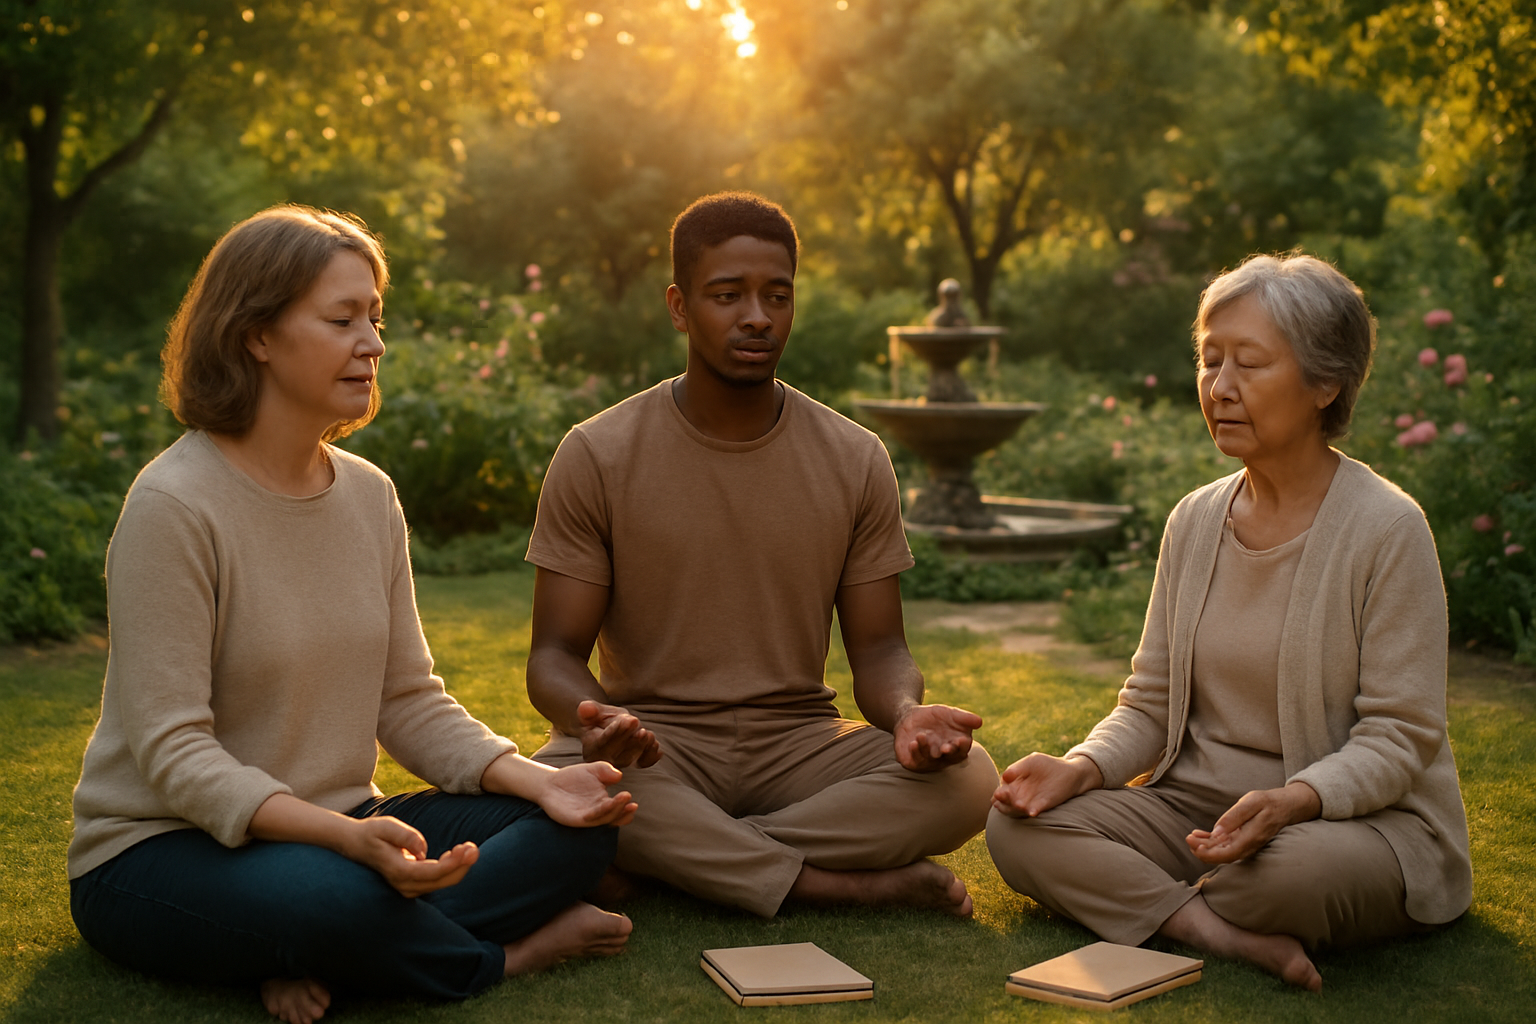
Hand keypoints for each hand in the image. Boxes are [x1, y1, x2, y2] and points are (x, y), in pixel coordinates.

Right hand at [341, 816, 478, 897]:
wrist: (355, 843)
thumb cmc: (371, 832)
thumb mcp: (385, 826)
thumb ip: (405, 836)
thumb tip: (422, 849)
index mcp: (398, 871)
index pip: (432, 873)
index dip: (453, 863)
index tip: (467, 848)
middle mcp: (404, 884)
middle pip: (441, 881)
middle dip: (461, 865)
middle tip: (474, 847)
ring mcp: (408, 887)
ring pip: (441, 882)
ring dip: (458, 867)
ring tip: (470, 847)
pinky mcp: (413, 884)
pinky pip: (437, 879)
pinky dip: (451, 868)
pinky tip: (458, 853)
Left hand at [537, 761, 637, 827]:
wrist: (550, 782)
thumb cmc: (574, 777)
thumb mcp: (593, 769)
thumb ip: (606, 770)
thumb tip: (618, 776)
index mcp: (604, 803)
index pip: (619, 810)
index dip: (627, 809)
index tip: (634, 802)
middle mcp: (597, 813)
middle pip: (613, 816)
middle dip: (622, 810)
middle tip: (628, 799)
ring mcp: (585, 817)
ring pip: (602, 819)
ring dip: (613, 811)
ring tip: (620, 799)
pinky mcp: (573, 819)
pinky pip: (588, 819)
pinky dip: (597, 813)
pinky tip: (604, 803)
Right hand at [577, 700, 661, 768]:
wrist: (606, 726)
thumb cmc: (598, 718)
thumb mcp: (592, 711)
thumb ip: (589, 710)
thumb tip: (586, 708)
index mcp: (592, 747)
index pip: (604, 741)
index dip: (616, 730)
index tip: (626, 720)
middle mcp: (605, 759)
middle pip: (619, 751)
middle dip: (629, 738)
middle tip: (638, 725)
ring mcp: (621, 762)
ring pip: (632, 757)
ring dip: (641, 746)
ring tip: (647, 734)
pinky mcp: (635, 762)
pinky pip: (644, 763)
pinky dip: (651, 756)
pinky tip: (656, 746)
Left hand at [892, 703, 980, 771]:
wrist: (911, 716)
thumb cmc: (935, 718)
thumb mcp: (951, 714)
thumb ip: (965, 718)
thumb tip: (979, 722)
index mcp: (955, 747)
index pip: (962, 751)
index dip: (963, 747)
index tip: (963, 739)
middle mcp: (942, 757)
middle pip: (948, 758)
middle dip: (947, 752)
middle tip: (945, 747)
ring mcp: (927, 760)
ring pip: (929, 759)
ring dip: (926, 749)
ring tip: (921, 735)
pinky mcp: (912, 761)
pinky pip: (914, 761)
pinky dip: (914, 753)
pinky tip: (913, 744)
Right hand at [991, 752, 1102, 817]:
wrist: (1069, 772)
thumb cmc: (1047, 765)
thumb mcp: (1032, 762)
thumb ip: (1018, 768)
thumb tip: (1004, 777)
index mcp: (1013, 783)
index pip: (1001, 792)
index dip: (999, 794)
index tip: (1000, 794)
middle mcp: (1019, 794)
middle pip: (1006, 803)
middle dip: (1005, 803)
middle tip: (1007, 799)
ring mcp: (1030, 801)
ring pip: (1018, 809)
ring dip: (1017, 809)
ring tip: (1019, 806)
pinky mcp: (1043, 806)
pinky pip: (1034, 811)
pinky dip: (1032, 812)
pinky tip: (1032, 812)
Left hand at [1187, 781, 1321, 863]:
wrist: (1287, 806)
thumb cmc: (1269, 801)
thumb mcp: (1251, 802)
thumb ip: (1233, 818)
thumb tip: (1216, 833)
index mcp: (1251, 838)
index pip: (1228, 854)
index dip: (1209, 854)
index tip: (1194, 846)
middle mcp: (1249, 845)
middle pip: (1223, 855)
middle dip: (1203, 850)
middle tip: (1187, 838)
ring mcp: (1246, 844)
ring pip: (1223, 851)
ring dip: (1205, 846)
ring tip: (1191, 836)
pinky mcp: (1243, 840)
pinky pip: (1226, 845)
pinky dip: (1212, 841)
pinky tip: (1199, 834)